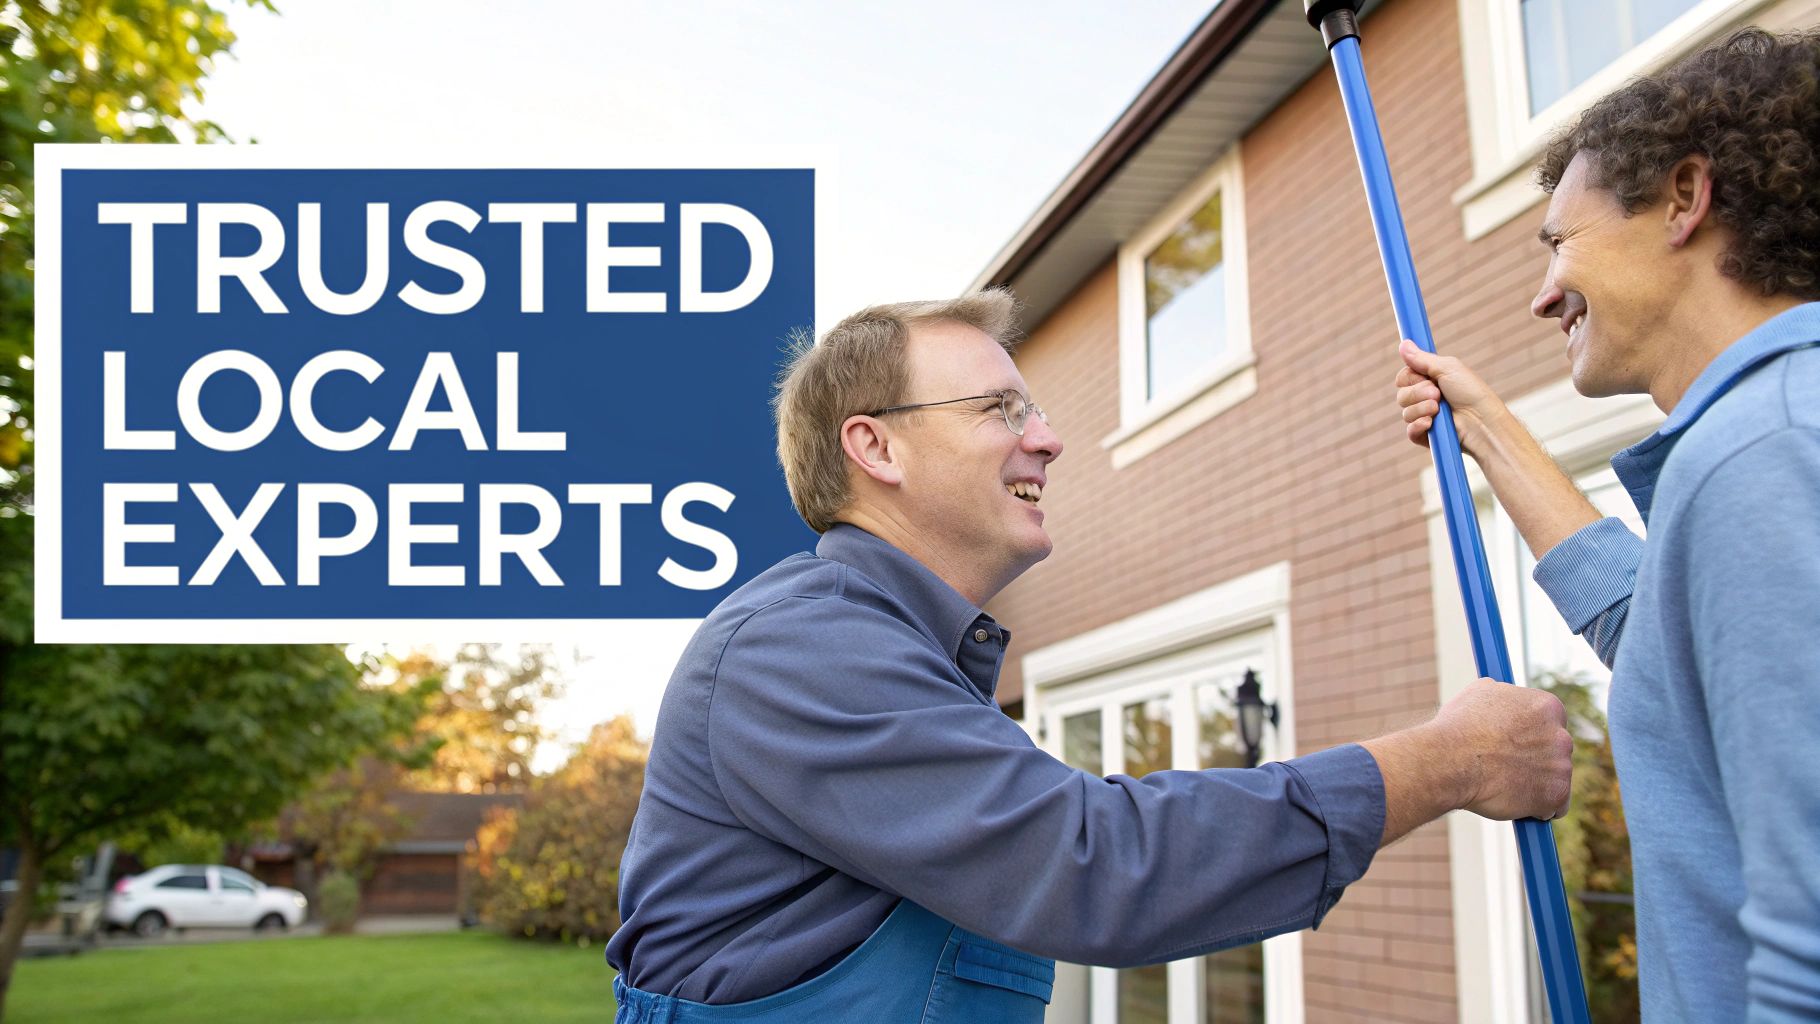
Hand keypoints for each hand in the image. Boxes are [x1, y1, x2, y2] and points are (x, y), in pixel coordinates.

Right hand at [1395, 339, 1509, 458]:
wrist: (1483, 421)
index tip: (1424, 377)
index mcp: (1428, 381)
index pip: (1402, 378)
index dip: (1409, 377)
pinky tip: (1431, 423)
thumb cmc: (1471, 392)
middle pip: (1401, 394)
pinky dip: (1419, 426)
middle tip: (1437, 393)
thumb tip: (1403, 343)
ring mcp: (1424, 417)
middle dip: (1418, 393)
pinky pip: (1409, 431)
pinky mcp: (1425, 436)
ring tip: (1440, 409)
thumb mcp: (1448, 368)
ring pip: (1405, 412)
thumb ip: (1422, 359)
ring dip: (1422, 408)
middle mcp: (1424, 399)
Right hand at [1430, 678, 1572, 821]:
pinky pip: (1555, 807)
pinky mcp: (1556, 795)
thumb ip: (1505, 696)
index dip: (1530, 736)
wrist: (1449, 760)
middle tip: (1506, 766)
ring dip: (1535, 784)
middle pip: (1556, 751)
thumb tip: (1504, 697)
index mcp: (1547, 707)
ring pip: (1554, 779)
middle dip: (1535, 760)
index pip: (1551, 723)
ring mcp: (1561, 766)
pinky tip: (1515, 802)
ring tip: (1503, 784)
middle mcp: (1561, 735)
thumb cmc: (1458, 727)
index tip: (1515, 746)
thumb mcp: (1480, 693)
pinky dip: (1538, 808)